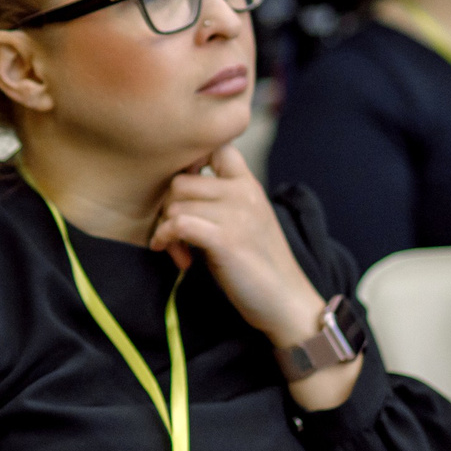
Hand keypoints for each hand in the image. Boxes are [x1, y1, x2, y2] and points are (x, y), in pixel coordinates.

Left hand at [148, 144, 359, 411]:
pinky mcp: (226, 240)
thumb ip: (220, 201)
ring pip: (174, 204)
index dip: (189, 165)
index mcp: (249, 186)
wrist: (286, 302)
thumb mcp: (244, 221)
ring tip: (177, 251)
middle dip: (168, 209)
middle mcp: (245, 193)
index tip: (182, 196)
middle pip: (180, 181)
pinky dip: (165, 238)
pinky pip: (178, 224)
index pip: (216, 147)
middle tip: (173, 237)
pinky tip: (170, 253)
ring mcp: (237, 215)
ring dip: (165, 229)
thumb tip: (175, 193)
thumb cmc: (259, 266)